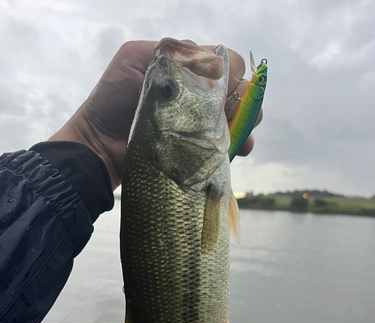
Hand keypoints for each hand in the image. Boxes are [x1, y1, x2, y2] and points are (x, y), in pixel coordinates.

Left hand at [49, 41, 262, 189]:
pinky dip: (239, 142)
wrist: (100, 145)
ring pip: (237, 115)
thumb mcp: (135, 60)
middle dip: (245, 99)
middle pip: (236, 89)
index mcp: (184, 67)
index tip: (222, 88)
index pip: (222, 61)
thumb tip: (207, 59)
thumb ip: (169, 52)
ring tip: (244, 136)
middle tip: (242, 114)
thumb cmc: (112, 99)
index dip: (230, 73)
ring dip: (246, 122)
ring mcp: (197, 120)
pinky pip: (226, 141)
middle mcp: (195, 92)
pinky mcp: (195, 145)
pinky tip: (240, 149)